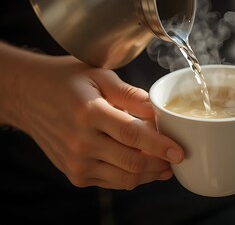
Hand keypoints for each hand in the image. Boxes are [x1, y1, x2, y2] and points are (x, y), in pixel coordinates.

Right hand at [6, 54, 183, 188]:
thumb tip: (158, 111)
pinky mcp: (75, 174)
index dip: (161, 146)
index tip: (180, 152)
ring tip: (164, 166)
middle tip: (176, 158)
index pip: (133, 135)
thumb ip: (131, 95)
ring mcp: (76, 162)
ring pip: (125, 178)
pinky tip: (142, 167)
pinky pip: (112, 182)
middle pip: (132, 162)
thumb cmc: (65, 82)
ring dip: (149, 174)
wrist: (29, 97)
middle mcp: (81, 142)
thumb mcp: (99, 76)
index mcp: (89, 112)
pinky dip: (131, 177)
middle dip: (160, 163)